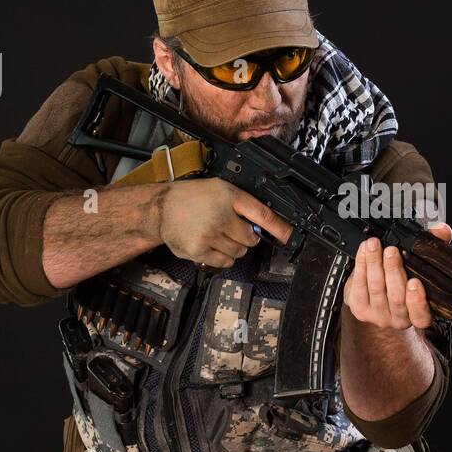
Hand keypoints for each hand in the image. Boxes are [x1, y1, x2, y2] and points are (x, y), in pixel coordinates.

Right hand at [156, 178, 292, 267]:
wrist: (161, 209)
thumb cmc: (192, 198)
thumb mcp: (221, 189)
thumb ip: (243, 204)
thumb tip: (266, 223)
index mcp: (229, 197)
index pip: (262, 214)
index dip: (279, 228)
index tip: (290, 236)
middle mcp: (220, 216)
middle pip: (250, 239)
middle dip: (245, 236)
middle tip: (230, 227)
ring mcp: (209, 235)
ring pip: (239, 252)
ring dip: (234, 247)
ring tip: (217, 234)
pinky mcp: (199, 251)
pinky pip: (225, 262)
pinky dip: (222, 256)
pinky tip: (210, 244)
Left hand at [343, 223, 451, 329]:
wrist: (377, 297)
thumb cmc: (404, 279)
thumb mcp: (421, 265)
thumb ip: (433, 248)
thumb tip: (441, 230)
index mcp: (419, 313)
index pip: (421, 316)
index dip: (417, 301)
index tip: (415, 282)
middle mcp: (400, 318)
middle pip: (396, 297)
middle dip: (393, 270)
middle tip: (391, 250)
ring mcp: (378, 315)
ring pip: (376, 289)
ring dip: (374, 263)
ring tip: (374, 245)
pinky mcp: (360, 309)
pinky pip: (359, 286)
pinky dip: (361, 265)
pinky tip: (364, 252)